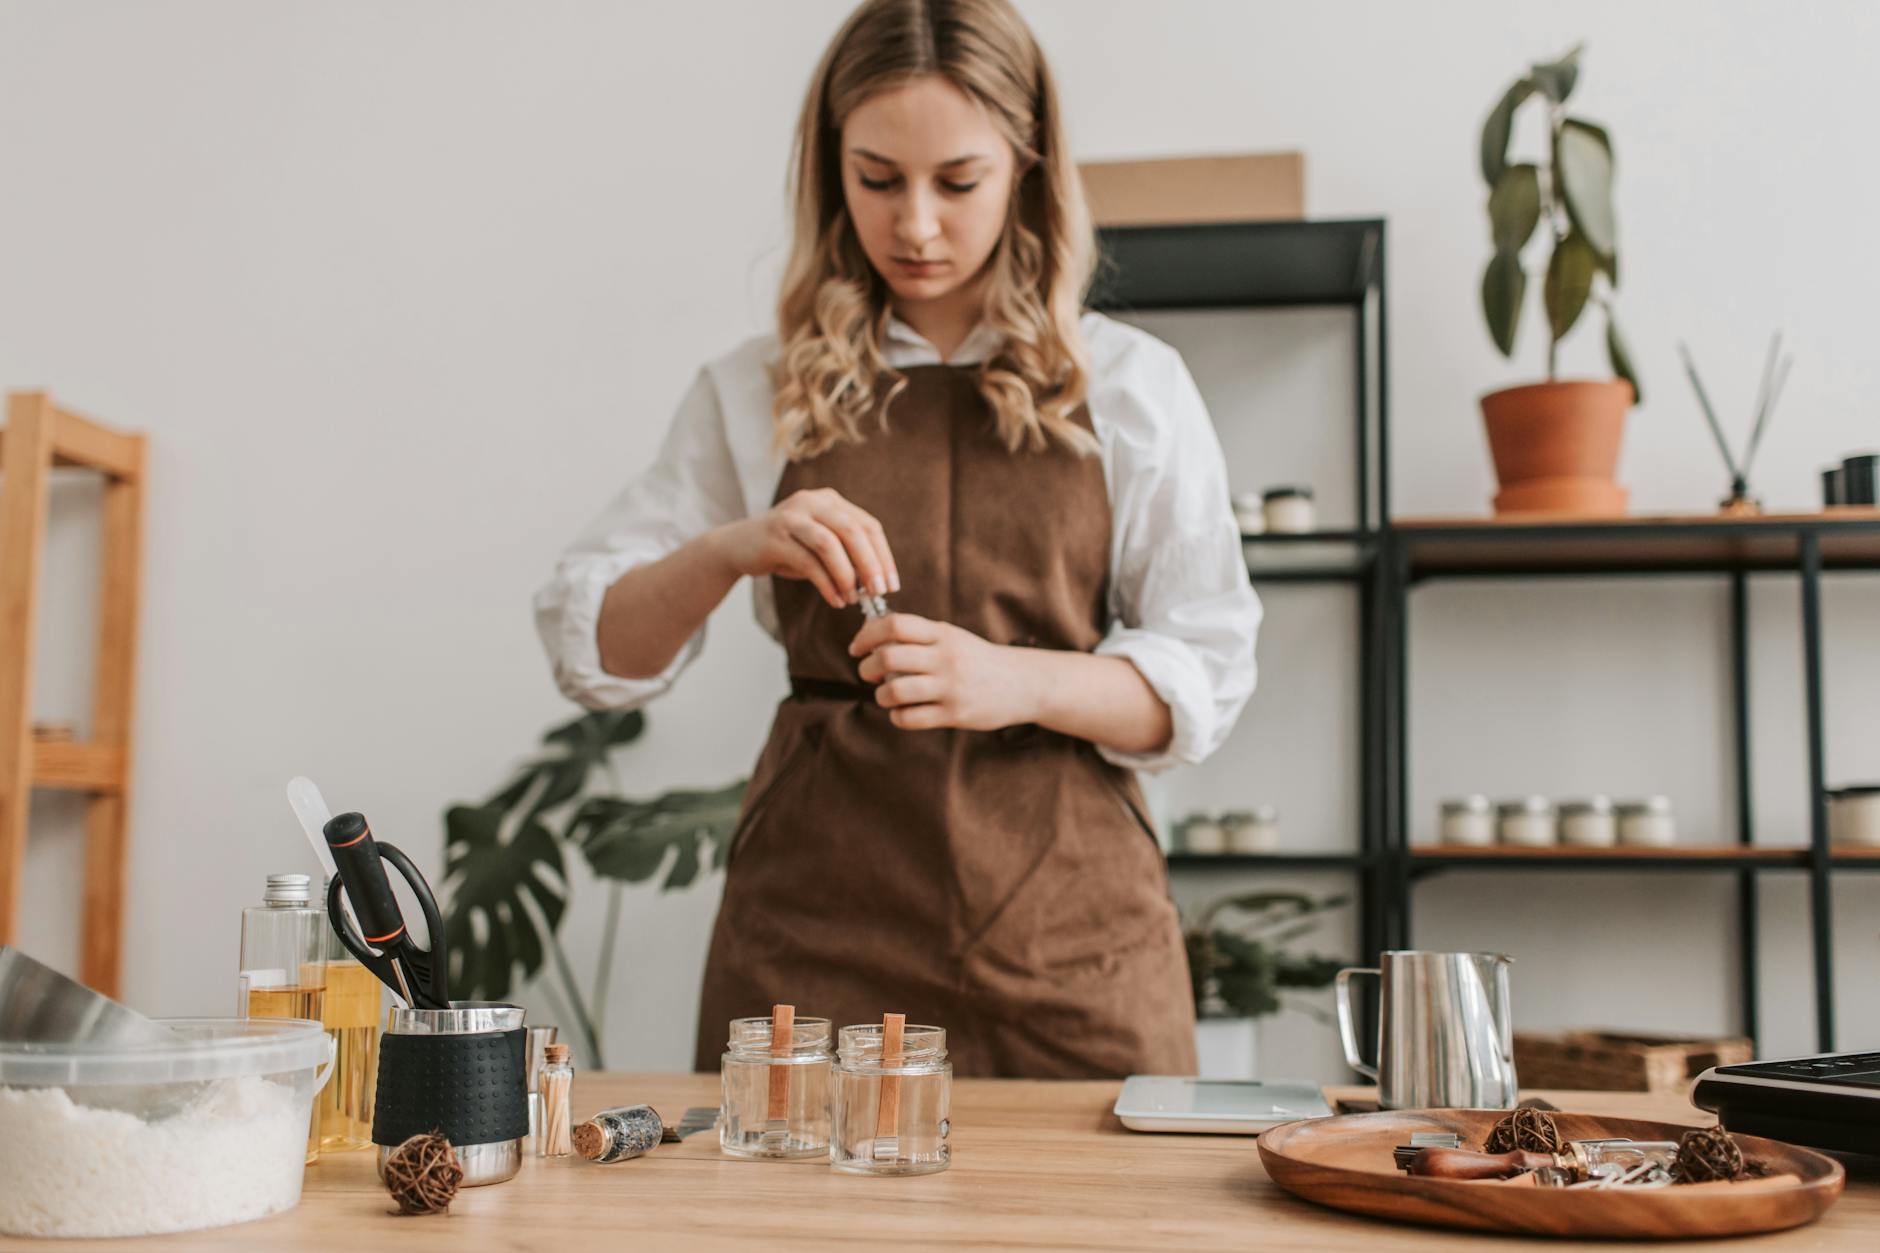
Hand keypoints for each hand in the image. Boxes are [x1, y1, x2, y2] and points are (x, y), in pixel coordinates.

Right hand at [709, 488, 898, 609]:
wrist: (737, 546)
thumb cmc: (787, 548)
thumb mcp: (820, 545)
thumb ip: (847, 554)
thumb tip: (877, 582)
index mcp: (830, 501)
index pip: (868, 525)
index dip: (884, 555)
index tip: (892, 583)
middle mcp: (812, 502)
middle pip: (853, 531)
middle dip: (870, 564)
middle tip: (879, 592)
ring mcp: (791, 517)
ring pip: (830, 544)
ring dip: (847, 575)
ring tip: (854, 598)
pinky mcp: (775, 537)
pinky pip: (808, 562)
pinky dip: (826, 584)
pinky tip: (836, 600)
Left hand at [850, 614, 1036, 730]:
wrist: (1021, 683)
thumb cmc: (977, 659)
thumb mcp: (952, 638)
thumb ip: (917, 635)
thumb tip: (870, 632)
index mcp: (942, 634)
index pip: (895, 625)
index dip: (867, 635)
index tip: (857, 647)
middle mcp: (946, 658)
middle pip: (888, 657)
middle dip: (867, 667)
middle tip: (867, 672)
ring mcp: (950, 687)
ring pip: (895, 691)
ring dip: (881, 695)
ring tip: (885, 695)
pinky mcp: (955, 715)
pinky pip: (910, 718)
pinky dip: (897, 716)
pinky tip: (902, 712)